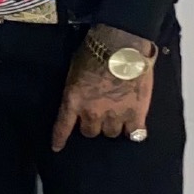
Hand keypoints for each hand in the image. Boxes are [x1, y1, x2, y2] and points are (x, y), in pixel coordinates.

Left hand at [50, 26, 156, 150]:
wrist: (123, 45)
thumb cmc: (96, 50)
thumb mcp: (75, 69)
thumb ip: (77, 88)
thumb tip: (80, 95)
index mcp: (73, 100)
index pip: (63, 126)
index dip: (60, 139)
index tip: (57, 147)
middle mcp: (92, 112)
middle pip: (90, 132)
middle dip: (92, 125)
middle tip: (99, 115)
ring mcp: (115, 115)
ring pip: (111, 134)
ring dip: (112, 126)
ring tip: (118, 117)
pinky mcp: (136, 115)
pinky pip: (134, 134)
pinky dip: (134, 132)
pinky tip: (135, 129)